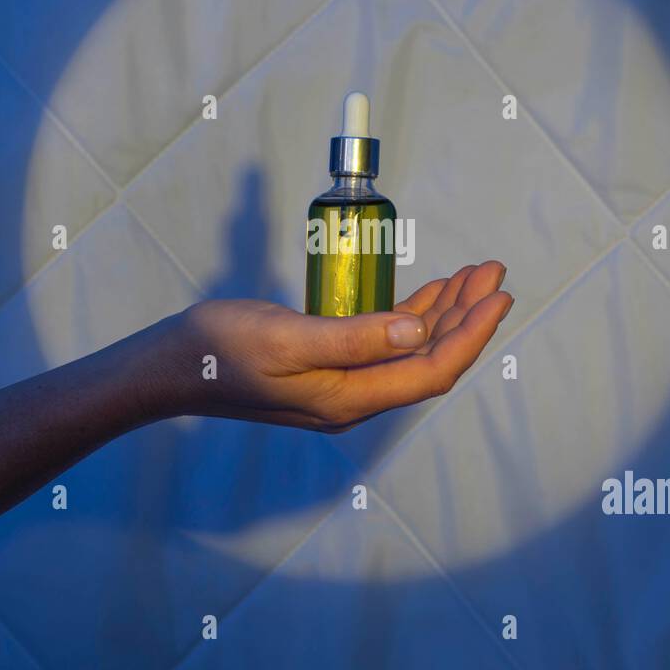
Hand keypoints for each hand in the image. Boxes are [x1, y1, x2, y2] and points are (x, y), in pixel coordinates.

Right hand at [161, 261, 512, 431]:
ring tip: (473, 276)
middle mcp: (353, 398)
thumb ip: (356, 337)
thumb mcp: (289, 339)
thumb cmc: (221, 349)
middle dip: (467, 316)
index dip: (471, 334)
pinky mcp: (328, 369)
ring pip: (411, 351)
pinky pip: (385, 345)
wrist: (171, 367)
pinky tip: (428, 296)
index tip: (498, 295)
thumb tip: (420, 329)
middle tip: (494, 271)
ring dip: (445, 314)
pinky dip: (412, 317)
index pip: (431, 369)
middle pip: (429, 359)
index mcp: (349, 398)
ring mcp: (341, 386)